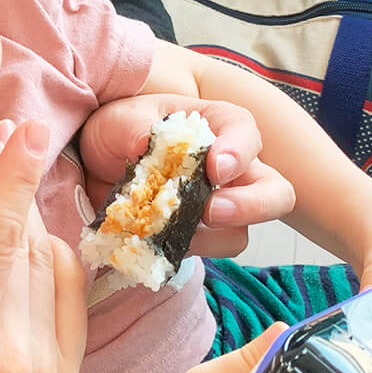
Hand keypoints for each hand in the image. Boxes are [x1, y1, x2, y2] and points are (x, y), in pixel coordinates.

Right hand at [0, 119, 88, 372]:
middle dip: (12, 196)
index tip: (29, 131)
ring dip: (25, 232)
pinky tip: (12, 267)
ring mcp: (46, 372)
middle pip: (27, 244)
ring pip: (54, 261)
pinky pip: (72, 288)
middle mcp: (14, 360)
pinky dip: (46, 263)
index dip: (15, 180)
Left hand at [78, 95, 295, 257]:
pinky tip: (149, 243)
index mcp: (219, 126)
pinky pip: (199, 254)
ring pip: (240, 233)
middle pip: (275, 194)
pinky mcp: (193, 236)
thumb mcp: (121, 118)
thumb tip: (143, 143)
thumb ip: (134, 127)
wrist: (96, 162)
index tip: (215, 169)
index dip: (239, 153)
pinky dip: (177, 252)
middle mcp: (230, 170)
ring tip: (169, 230)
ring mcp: (216, 208)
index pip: (247, 133)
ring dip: (210, 238)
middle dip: (252, 207)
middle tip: (212, 211)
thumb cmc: (121, 129)